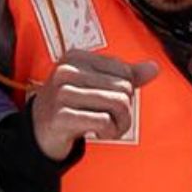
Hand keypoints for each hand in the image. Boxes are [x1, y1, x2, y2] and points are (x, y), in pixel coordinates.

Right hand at [29, 50, 159, 160]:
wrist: (37, 132)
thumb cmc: (70, 106)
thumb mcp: (95, 85)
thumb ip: (125, 75)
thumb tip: (154, 67)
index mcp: (76, 57)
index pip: (123, 69)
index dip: (126, 90)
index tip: (111, 102)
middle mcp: (67, 71)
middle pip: (124, 88)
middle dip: (125, 110)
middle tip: (112, 120)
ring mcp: (62, 94)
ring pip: (119, 104)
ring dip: (120, 123)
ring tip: (108, 128)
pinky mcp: (61, 116)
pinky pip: (104, 122)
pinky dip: (109, 132)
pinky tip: (98, 134)